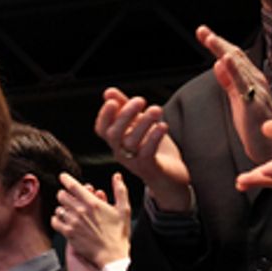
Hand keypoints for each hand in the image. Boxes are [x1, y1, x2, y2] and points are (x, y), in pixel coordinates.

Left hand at [53, 172, 130, 267]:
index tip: (63, 176)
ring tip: (68, 212)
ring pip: (58, 208)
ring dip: (62, 208)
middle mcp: (80, 211)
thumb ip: (120, 190)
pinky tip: (62, 221)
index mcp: (93, 203)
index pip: (73, 186)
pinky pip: (55, 222)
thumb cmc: (119, 234)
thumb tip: (117, 176)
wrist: (112, 255)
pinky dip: (57, 219)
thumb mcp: (124, 210)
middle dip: (65, 194)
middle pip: (62, 195)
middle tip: (69, 198)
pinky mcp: (69, 233)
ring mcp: (73, 222)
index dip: (65, 179)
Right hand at [94, 88, 191, 210]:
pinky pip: (147, 152)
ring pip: (131, 142)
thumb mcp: (138, 125)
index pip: (102, 129)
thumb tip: (108, 92)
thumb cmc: (152, 149)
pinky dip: (153, 137)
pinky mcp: (149, 168)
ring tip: (156, 109)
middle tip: (140, 100)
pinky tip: (162, 126)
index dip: (104, 115)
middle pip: (114, 134)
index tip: (113, 101)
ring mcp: (134, 161)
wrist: (169, 178)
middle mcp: (121, 152)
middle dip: (125, 115)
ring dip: (143, 123)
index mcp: (116, 142)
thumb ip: (124, 108)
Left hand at [197, 25, 271, 163]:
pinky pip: (243, 85)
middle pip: (235, 56)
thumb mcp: (237, 100)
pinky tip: (226, 59)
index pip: (233, 57)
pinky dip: (235, 70)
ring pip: (239, 67)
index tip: (203, 33)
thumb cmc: (256, 126)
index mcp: (251, 80)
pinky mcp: (254, 105)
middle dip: (218, 42)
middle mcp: (256, 82)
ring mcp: (257, 92)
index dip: (218, 44)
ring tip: (210, 38)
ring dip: (224, 51)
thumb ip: (229, 82)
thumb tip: (218, 63)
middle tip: (202, 30)